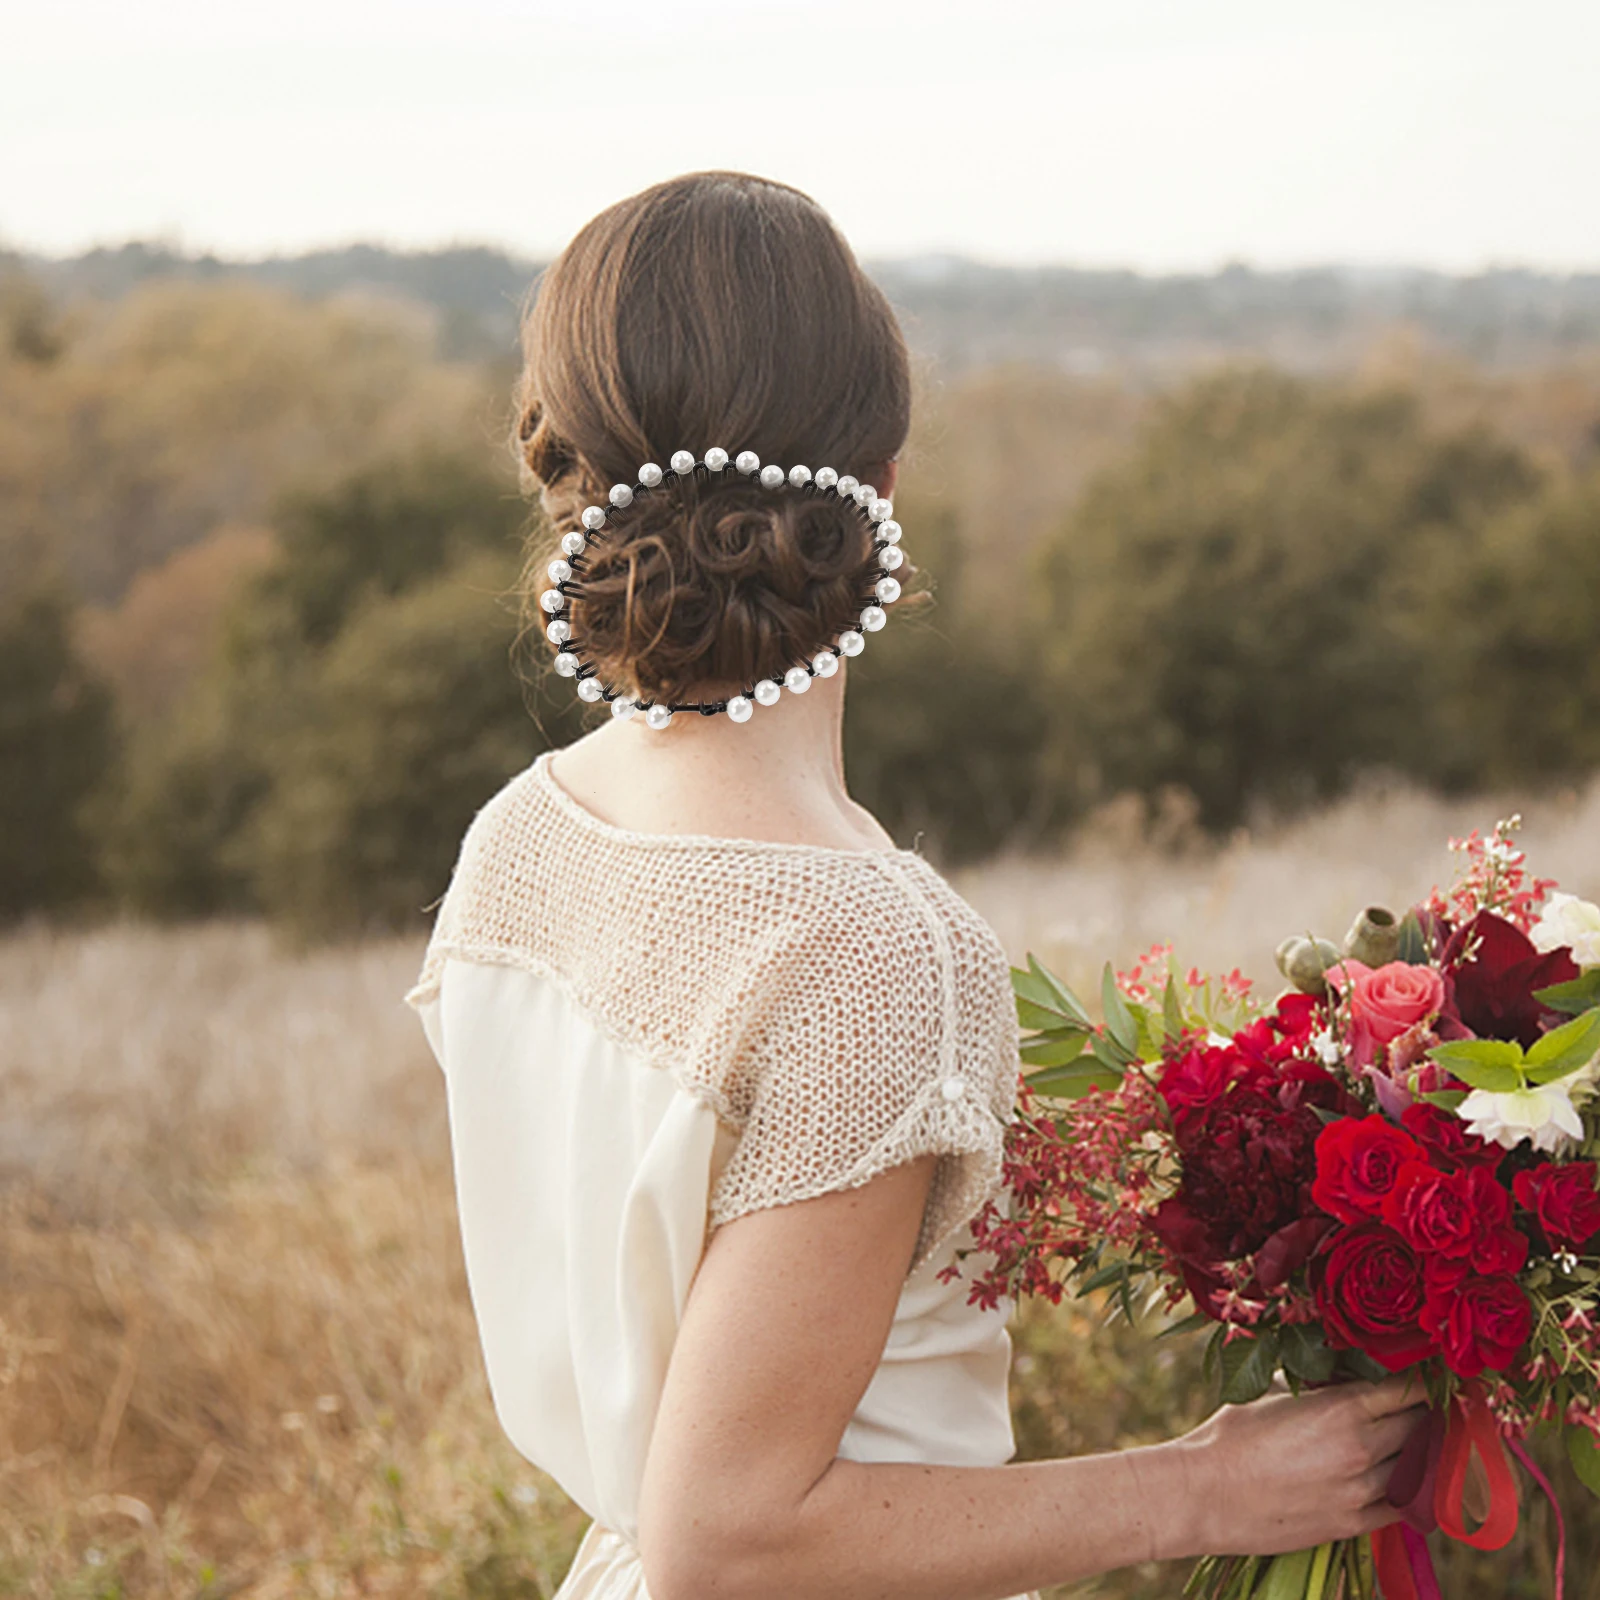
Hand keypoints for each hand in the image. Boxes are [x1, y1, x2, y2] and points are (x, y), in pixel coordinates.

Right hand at [1169, 1374, 1427, 1558]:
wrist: (1207, 1493)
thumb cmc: (1233, 1434)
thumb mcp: (1275, 1390)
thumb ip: (1317, 1383)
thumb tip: (1342, 1375)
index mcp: (1342, 1408)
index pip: (1407, 1389)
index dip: (1421, 1380)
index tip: (1425, 1376)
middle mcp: (1362, 1449)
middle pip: (1419, 1426)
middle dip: (1422, 1413)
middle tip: (1419, 1404)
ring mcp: (1361, 1491)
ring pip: (1417, 1468)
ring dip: (1417, 1451)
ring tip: (1410, 1439)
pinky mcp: (1353, 1523)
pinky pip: (1402, 1506)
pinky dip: (1408, 1490)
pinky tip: (1402, 1478)